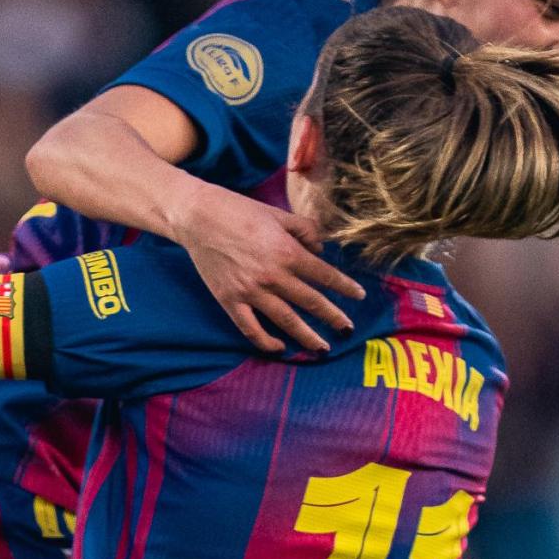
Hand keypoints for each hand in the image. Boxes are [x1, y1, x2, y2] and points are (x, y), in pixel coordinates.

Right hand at [169, 178, 364, 355]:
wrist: (199, 217)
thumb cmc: (240, 211)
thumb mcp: (278, 214)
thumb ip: (304, 230)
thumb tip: (321, 250)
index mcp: (287, 252)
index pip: (325, 275)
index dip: (345, 287)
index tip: (359, 296)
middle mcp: (273, 275)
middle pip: (311, 302)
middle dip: (333, 317)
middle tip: (348, 329)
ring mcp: (251, 291)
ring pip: (286, 321)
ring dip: (307, 337)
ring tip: (322, 347)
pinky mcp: (230, 301)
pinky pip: (251, 328)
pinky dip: (266, 341)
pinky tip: (279, 347)